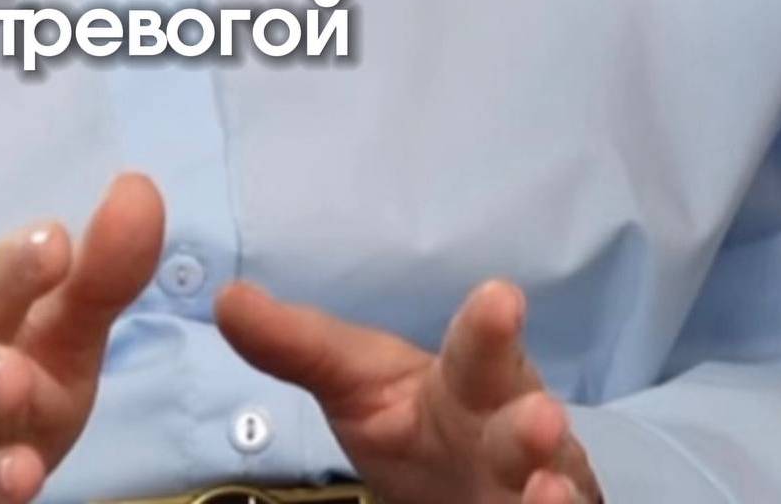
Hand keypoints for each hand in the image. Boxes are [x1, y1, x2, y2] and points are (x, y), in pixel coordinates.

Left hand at [215, 273, 604, 503]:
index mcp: (469, 382)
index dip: (490, 327)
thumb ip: (297, 345)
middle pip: (527, 426)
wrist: (465, 488)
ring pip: (555, 492)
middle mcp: (510, 435)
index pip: (480, 349)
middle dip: (534, 425)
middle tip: (540, 415)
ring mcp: (531, 492)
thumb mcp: (354, 381)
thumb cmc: (416, 422)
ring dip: (553, 496)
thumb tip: (225, 299)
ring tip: (547, 494)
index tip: (500, 295)